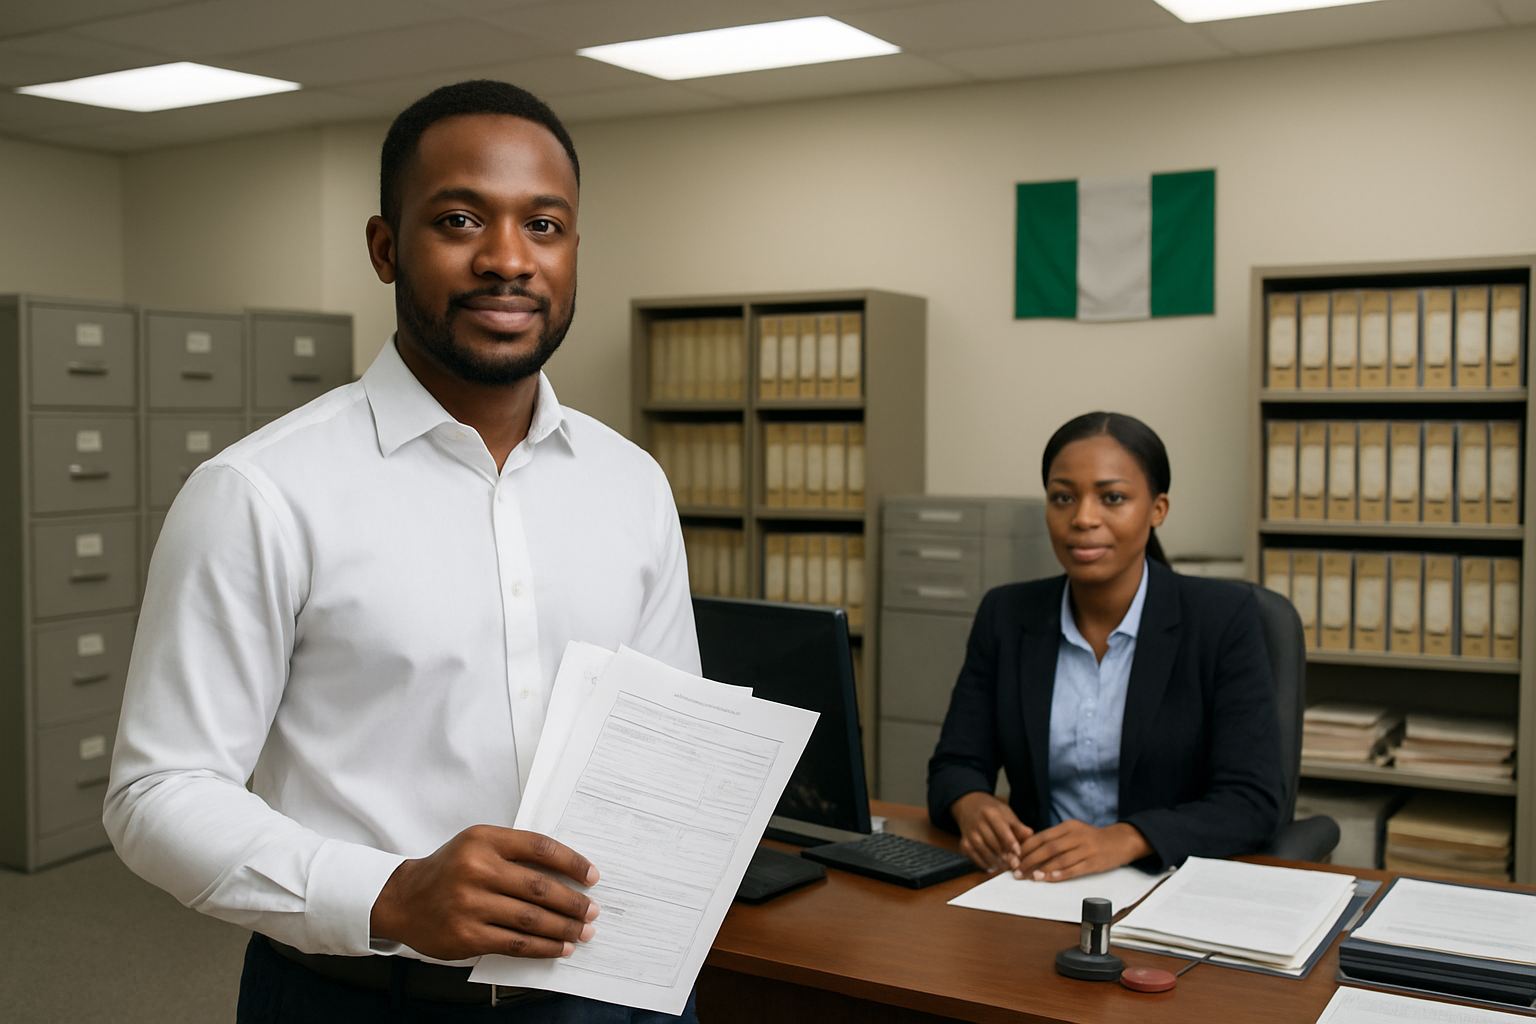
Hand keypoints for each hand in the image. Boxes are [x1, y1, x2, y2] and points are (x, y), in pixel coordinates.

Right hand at [370, 824, 600, 960]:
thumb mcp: (476, 845)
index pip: (539, 847)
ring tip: (583, 932)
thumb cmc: (449, 870)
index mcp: (483, 840)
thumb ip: (514, 852)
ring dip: (564, 928)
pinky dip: (542, 947)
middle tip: (593, 911)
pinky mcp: (466, 935)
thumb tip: (568, 873)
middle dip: (573, 902)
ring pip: (530, 918)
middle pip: (539, 887)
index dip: (571, 862)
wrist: (403, 900)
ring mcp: (470, 904)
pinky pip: (514, 943)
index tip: (592, 876)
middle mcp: (476, 869)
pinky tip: (560, 948)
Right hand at [951, 792, 1032, 873]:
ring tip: (1007, 866)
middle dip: (1005, 856)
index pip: (1001, 830)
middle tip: (1015, 865)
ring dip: (997, 862)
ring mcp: (969, 835)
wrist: (969, 806)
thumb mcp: (1006, 813)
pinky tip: (994, 866)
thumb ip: (1018, 826)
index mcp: (990, 813)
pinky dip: (986, 864)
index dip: (1010, 843)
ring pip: (984, 852)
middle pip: (993, 843)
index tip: (1018, 853)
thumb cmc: (992, 811)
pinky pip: (975, 858)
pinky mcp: (964, 845)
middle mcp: (978, 823)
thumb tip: (1030, 835)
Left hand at [1014, 820, 1151, 881]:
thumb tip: (1029, 851)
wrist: (1119, 841)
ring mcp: (1086, 849)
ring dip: (1043, 869)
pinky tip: (1049, 879)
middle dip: (1030, 860)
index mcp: (1068, 826)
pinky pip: (1074, 869)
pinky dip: (1060, 874)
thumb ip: (1055, 839)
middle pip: (1048, 848)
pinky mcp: (1094, 862)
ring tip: (1031, 877)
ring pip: (1060, 859)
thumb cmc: (1091, 839)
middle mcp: (1076, 835)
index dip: (1027, 848)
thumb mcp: (1073, 832)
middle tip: (1018, 871)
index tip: (1015, 857)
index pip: (1042, 836)